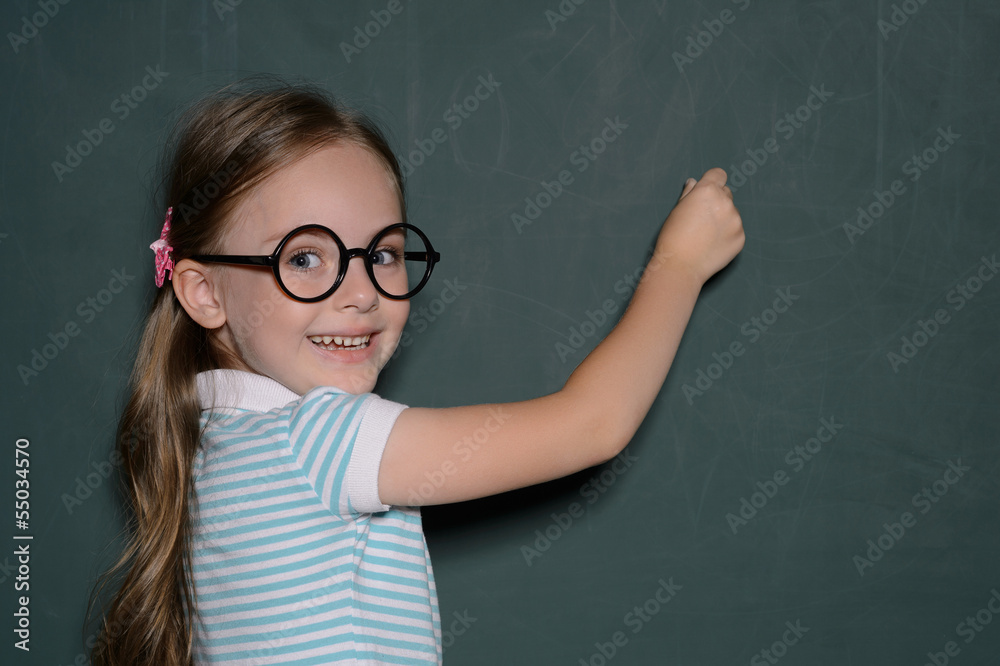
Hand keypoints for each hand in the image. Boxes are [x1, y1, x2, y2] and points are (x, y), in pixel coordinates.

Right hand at [652, 168, 744, 285]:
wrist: (681, 266)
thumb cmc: (673, 237)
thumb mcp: (677, 210)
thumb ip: (689, 193)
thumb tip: (694, 183)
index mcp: (707, 191)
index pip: (718, 174)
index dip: (712, 181)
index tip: (707, 190)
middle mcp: (725, 202)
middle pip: (725, 193)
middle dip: (716, 201)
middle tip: (701, 218)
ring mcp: (736, 220)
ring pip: (731, 212)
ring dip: (722, 218)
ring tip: (705, 235)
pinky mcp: (740, 237)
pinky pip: (735, 230)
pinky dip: (727, 234)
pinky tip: (712, 244)